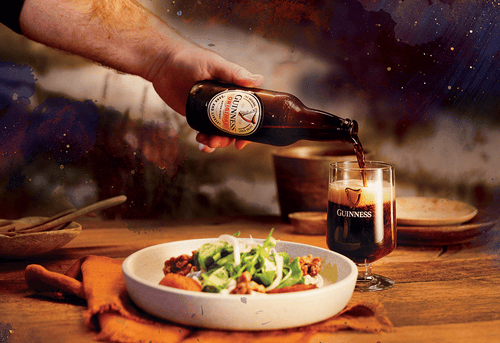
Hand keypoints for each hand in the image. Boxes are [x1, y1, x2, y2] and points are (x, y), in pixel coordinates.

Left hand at [149, 41, 263, 151]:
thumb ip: (233, 73)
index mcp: (234, 91)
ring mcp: (210, 110)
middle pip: (234, 127)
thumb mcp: (214, 64)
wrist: (163, 63)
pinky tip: (202, 148)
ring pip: (219, 132)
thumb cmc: (190, 58)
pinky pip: (204, 132)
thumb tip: (259, 80)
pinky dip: (204, 143)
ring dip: (216, 142)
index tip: (244, 140)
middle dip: (230, 139)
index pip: (248, 111)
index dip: (249, 128)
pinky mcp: (196, 115)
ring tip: (207, 142)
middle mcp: (225, 102)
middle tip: (220, 141)